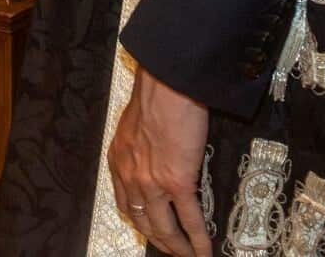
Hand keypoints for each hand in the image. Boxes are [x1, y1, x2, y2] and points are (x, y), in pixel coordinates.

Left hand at [107, 67, 212, 256]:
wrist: (167, 84)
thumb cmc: (155, 94)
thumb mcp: (135, 122)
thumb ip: (140, 143)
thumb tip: (153, 150)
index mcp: (119, 160)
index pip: (126, 203)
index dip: (139, 221)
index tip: (149, 230)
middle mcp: (131, 176)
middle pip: (143, 221)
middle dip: (159, 241)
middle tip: (172, 251)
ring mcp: (153, 183)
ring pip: (164, 228)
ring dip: (178, 248)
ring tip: (189, 256)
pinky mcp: (177, 182)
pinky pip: (189, 219)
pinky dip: (198, 239)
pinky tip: (204, 250)